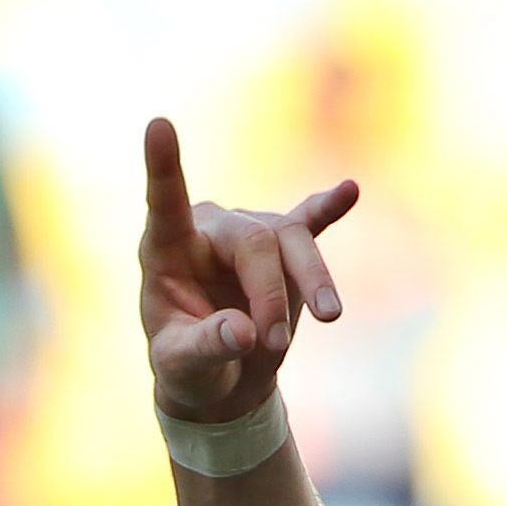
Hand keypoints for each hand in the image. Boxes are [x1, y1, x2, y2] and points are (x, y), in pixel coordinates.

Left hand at [139, 117, 358, 423]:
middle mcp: (209, 231)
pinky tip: (349, 191)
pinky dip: (329, 209)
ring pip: (291, 240)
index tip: (157, 125)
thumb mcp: (183, 368)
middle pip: (255, 242)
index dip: (163, 167)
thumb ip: (207, 347)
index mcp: (167, 250)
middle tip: (271, 345)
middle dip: (270, 293)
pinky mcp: (284, 246)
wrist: (223, 381)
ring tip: (330, 317)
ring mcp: (250, 233)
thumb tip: (245, 333)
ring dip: (312, 279)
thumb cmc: (189, 368)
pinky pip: (308, 221)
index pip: (165, 204)